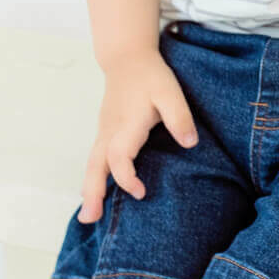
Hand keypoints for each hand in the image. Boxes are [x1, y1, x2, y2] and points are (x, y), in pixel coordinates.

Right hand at [77, 49, 196, 222]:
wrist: (127, 58)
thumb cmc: (149, 76)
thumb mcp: (170, 91)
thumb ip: (179, 116)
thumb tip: (190, 143)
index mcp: (126, 125)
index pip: (119, 157)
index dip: (126, 177)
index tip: (141, 192)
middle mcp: (110, 132)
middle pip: (95, 166)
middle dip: (93, 193)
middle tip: (90, 219)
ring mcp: (104, 132)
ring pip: (92, 164)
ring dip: (89, 189)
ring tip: (88, 217)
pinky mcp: (105, 133)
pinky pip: (95, 159)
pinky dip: (93, 178)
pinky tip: (95, 194)